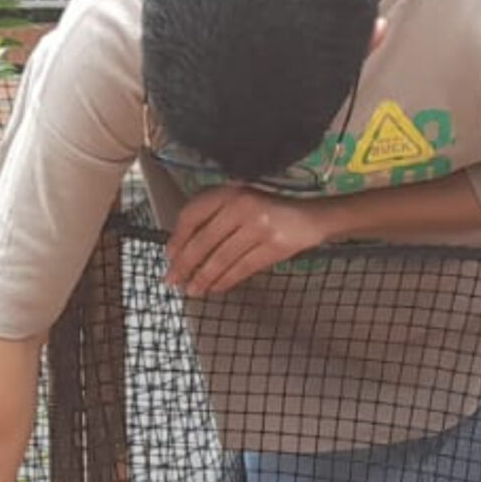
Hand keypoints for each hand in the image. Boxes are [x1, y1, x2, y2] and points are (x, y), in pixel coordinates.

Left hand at [165, 185, 326, 294]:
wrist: (311, 217)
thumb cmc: (269, 211)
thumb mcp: (240, 203)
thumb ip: (215, 217)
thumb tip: (183, 248)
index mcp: (229, 192)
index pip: (193, 215)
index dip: (177, 238)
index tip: (169, 256)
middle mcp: (242, 205)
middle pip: (204, 240)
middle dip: (186, 264)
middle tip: (173, 280)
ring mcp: (260, 226)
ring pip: (222, 257)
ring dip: (204, 277)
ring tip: (192, 290)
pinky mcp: (274, 245)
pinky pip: (242, 267)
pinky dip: (226, 280)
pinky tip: (215, 288)